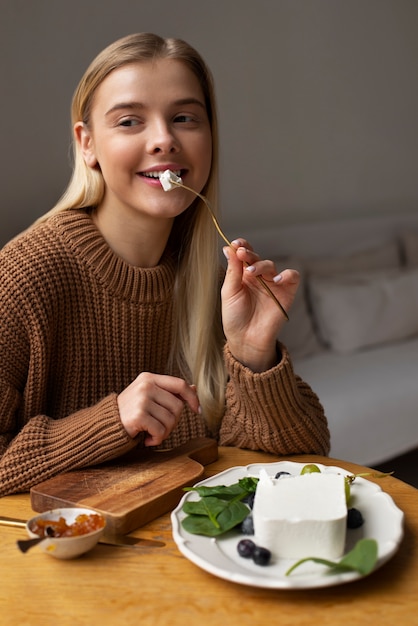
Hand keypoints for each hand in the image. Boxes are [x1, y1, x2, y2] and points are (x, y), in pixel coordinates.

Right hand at [117, 372, 200, 444]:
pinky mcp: (138, 415)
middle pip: (177, 406)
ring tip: (152, 433)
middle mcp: (145, 386)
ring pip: (170, 420)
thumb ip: (169, 392)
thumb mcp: (149, 396)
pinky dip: (156, 439)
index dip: (192, 398)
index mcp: (149, 378)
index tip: (197, 410)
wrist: (105, 425)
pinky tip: (146, 439)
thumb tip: (193, 388)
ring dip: (164, 432)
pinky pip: (160, 431)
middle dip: (173, 422)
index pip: (180, 384)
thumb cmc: (130, 412)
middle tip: (160, 427)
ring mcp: (141, 400)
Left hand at [221, 240, 299, 370]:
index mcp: (243, 275)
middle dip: (249, 254)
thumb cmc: (235, 317)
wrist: (246, 339)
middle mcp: (259, 277)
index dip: (242, 246)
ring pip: (271, 265)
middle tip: (242, 253)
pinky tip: (275, 280)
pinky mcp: (286, 293)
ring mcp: (273, 284)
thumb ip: (232, 270)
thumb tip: (228, 248)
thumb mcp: (229, 292)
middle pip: (257, 257)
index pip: (245, 254)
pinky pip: (292, 277)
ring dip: (262, 265)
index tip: (236, 243)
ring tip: (251, 272)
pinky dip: (286, 275)